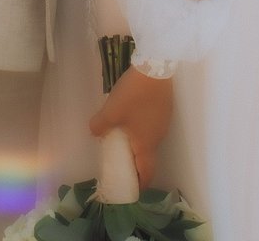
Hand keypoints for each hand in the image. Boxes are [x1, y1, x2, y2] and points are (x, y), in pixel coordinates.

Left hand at [89, 68, 173, 187]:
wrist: (155, 69)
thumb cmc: (133, 96)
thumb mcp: (111, 112)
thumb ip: (100, 126)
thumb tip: (94, 133)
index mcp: (146, 144)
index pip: (146, 172)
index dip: (139, 183)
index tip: (131, 189)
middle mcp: (157, 137)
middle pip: (148, 158)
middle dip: (135, 164)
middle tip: (119, 163)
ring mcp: (163, 123)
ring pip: (149, 141)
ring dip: (137, 146)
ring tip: (121, 140)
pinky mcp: (164, 110)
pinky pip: (151, 128)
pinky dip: (141, 132)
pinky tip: (130, 120)